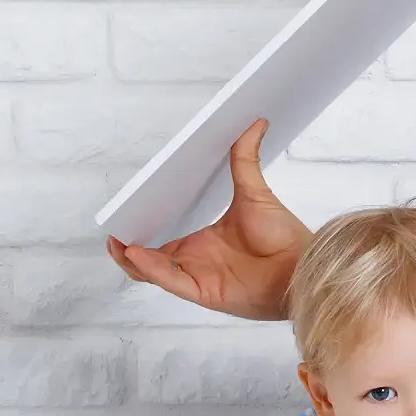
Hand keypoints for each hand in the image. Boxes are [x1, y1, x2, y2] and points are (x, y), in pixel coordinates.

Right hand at [102, 119, 308, 322]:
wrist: (302, 263)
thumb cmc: (284, 236)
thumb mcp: (255, 192)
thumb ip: (245, 159)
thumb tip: (254, 123)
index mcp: (202, 243)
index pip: (162, 243)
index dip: (140, 234)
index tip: (124, 218)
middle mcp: (197, 262)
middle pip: (151, 262)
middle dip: (127, 250)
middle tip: (113, 233)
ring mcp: (199, 278)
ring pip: (155, 273)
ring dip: (133, 260)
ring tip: (117, 243)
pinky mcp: (205, 292)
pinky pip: (172, 282)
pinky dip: (153, 269)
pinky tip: (137, 253)